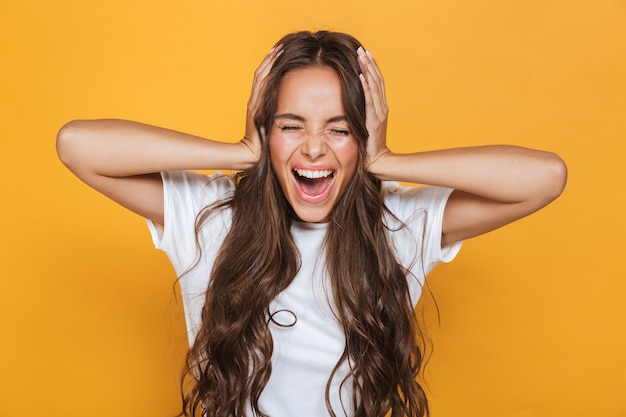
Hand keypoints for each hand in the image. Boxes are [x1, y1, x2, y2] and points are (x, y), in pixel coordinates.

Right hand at [241, 45, 282, 160]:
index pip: (265, 79)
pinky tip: (274, 64)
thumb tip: (295, 109)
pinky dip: (268, 73)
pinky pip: (262, 86)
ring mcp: (254, 102)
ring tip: (278, 50)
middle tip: (280, 46)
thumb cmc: (265, 144)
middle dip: (271, 60)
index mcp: (259, 103)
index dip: (271, 65)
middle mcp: (255, 100)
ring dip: (269, 63)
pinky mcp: (255, 106)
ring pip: (261, 77)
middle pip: (262, 74)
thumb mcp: (274, 126)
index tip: (280, 54)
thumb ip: (279, 116)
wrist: (252, 153)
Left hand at [357, 47, 390, 170]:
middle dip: (369, 64)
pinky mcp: (374, 121)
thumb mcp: (364, 124)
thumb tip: (349, 103)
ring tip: (362, 56)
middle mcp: (382, 108)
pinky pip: (370, 101)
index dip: (371, 68)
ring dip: (367, 70)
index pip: (377, 83)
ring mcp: (379, 114)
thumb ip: (360, 113)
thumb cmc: (367, 145)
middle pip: (377, 80)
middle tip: (362, 49)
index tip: (365, 54)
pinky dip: (366, 87)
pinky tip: (361, 76)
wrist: (377, 160)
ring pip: (375, 87)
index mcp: (380, 108)